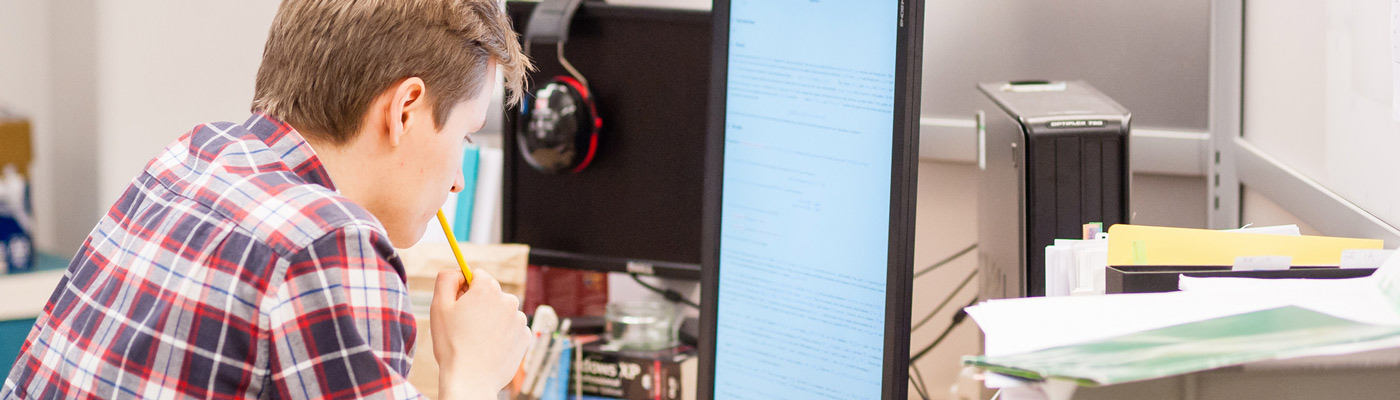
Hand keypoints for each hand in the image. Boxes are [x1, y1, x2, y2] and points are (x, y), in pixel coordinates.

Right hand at [431, 269, 529, 399]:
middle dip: (480, 304)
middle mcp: (509, 300)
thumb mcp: (439, 306)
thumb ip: (446, 279)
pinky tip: (489, 347)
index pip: (477, 275)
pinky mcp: (526, 337)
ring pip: (502, 311)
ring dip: (492, 319)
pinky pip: (511, 328)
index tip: (460, 305)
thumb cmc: (452, 344)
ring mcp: (520, 319)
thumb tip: (458, 271)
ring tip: (477, 339)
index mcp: (488, 289)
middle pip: (492, 293)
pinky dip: (502, 334)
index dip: (466, 289)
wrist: (471, 380)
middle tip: (466, 326)